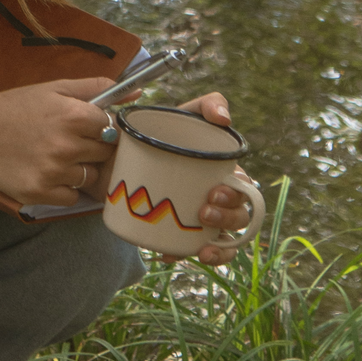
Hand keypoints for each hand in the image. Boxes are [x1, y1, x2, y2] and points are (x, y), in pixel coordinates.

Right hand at [0, 78, 117, 206]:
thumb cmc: (18, 106)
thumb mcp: (55, 88)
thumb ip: (96, 88)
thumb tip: (136, 92)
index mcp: (74, 116)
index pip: (112, 130)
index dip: (101, 129)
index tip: (87, 128)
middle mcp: (67, 146)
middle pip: (104, 155)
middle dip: (92, 149)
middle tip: (69, 142)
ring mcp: (53, 172)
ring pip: (89, 177)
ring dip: (78, 169)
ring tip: (55, 157)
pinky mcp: (40, 193)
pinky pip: (71, 197)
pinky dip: (64, 188)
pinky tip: (47, 173)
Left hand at [164, 91, 252, 266]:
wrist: (115, 151)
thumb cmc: (159, 131)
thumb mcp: (182, 114)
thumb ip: (206, 104)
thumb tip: (224, 118)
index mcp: (224, 172)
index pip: (246, 189)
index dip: (238, 197)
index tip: (216, 193)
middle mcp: (217, 197)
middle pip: (239, 217)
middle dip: (228, 219)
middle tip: (204, 212)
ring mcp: (200, 217)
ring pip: (225, 239)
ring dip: (220, 247)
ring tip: (202, 246)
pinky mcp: (179, 229)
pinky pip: (191, 250)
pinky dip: (184, 255)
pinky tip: (171, 256)